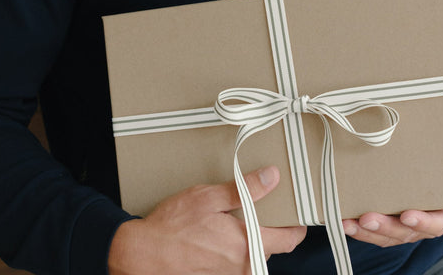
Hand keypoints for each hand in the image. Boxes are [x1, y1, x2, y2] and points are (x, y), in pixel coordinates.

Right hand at [108, 165, 306, 274]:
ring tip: (237, 215)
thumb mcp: (209, 197)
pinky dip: (235, 246)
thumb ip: (245, 188)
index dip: (297, 226)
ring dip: (251, 237)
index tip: (298, 212)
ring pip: (253, 254)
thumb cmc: (174, 226)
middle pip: (272, 247)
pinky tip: (219, 231)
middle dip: (271, 227)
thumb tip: (272, 176)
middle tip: (264, 205)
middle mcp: (243, 265)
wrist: (143, 255)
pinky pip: (237, 261)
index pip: (288, 240)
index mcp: (246, 244)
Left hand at [342, 91, 442, 247]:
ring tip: (349, 222)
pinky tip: (340, 221)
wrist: (426, 165)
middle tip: (368, 217)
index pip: (438, 221)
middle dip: (387, 227)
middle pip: (406, 232)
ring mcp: (401, 223)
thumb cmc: (440, 154)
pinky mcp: (382, 220)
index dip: (424, 221)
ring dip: (367, 231)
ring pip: (386, 235)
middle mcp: (423, 219)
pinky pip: (370, 231)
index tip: (409, 214)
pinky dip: (356, 229)